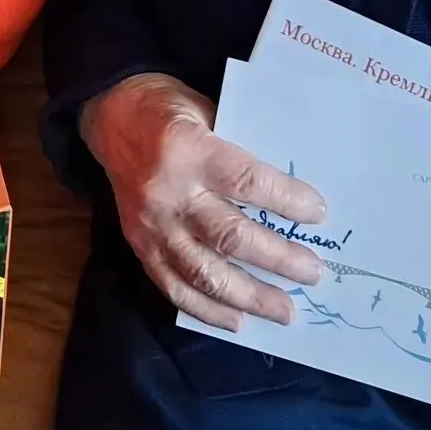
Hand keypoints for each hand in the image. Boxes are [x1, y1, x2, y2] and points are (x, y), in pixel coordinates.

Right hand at [81, 72, 329, 331]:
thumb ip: (241, 149)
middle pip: (230, 235)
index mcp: (190, 150)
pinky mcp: (139, 246)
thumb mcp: (209, 110)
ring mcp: (151, 225)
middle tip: (313, 272)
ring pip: (204, 272)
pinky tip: (238, 321)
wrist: (111, 117)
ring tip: (285, 310)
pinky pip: (174, 287)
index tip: (318, 214)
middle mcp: (170, 193)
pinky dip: (207, 309)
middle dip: (277, 258)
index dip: (286, 200)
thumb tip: (290, 191)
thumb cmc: (169, 108)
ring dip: (249, 296)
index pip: (246, 182)